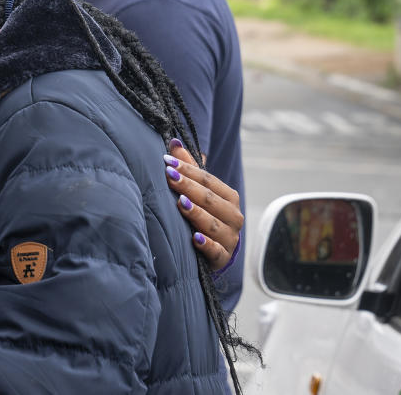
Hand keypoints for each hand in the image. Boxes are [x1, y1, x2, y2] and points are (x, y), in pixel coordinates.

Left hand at [163, 140, 243, 270]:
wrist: (214, 252)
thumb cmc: (203, 215)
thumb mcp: (198, 192)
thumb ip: (188, 168)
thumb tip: (174, 142)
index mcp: (229, 197)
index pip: (208, 180)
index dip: (188, 170)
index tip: (167, 161)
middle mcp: (233, 216)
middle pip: (210, 199)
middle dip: (188, 187)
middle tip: (169, 176)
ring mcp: (230, 238)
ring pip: (213, 223)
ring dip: (196, 213)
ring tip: (180, 203)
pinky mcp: (222, 258)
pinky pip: (215, 251)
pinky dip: (206, 244)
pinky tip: (195, 238)